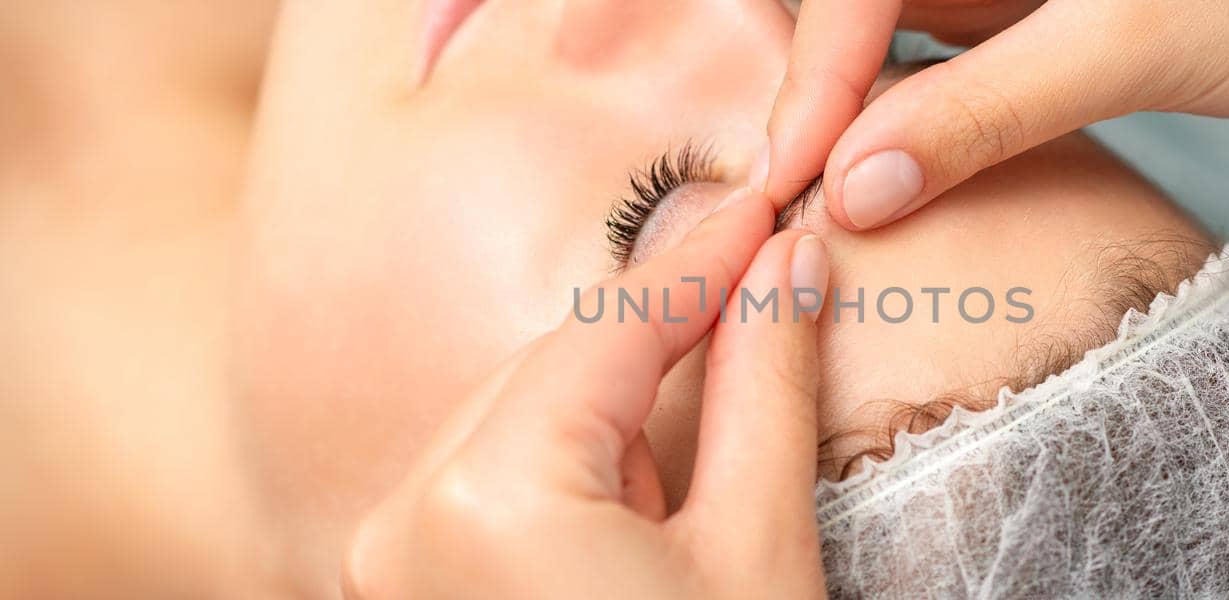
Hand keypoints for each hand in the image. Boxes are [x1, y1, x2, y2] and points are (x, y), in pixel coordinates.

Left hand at [341, 189, 829, 598]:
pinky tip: (633, 520)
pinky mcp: (405, 594)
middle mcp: (404, 522)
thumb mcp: (757, 550)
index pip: (611, 331)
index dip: (701, 262)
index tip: (763, 215)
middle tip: (761, 300)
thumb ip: (765, 389)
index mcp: (490, 499)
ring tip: (690, 484)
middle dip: (658, 338)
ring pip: (518, 419)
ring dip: (612, 415)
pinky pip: (487, 485)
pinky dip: (566, 473)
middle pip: (554, 367)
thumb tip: (785, 265)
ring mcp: (389, 564)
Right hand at [755, 0, 1228, 228]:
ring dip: (839, 122)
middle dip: (812, 102)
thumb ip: (986, 113)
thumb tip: (852, 191)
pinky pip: (915, 71)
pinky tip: (881, 185)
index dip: (814, 76)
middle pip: (842, 14)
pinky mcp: (996, 20)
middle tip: (785, 208)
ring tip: (814, 209)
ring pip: (868, 46)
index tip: (793, 178)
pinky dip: (891, 128)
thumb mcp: (1123, 49)